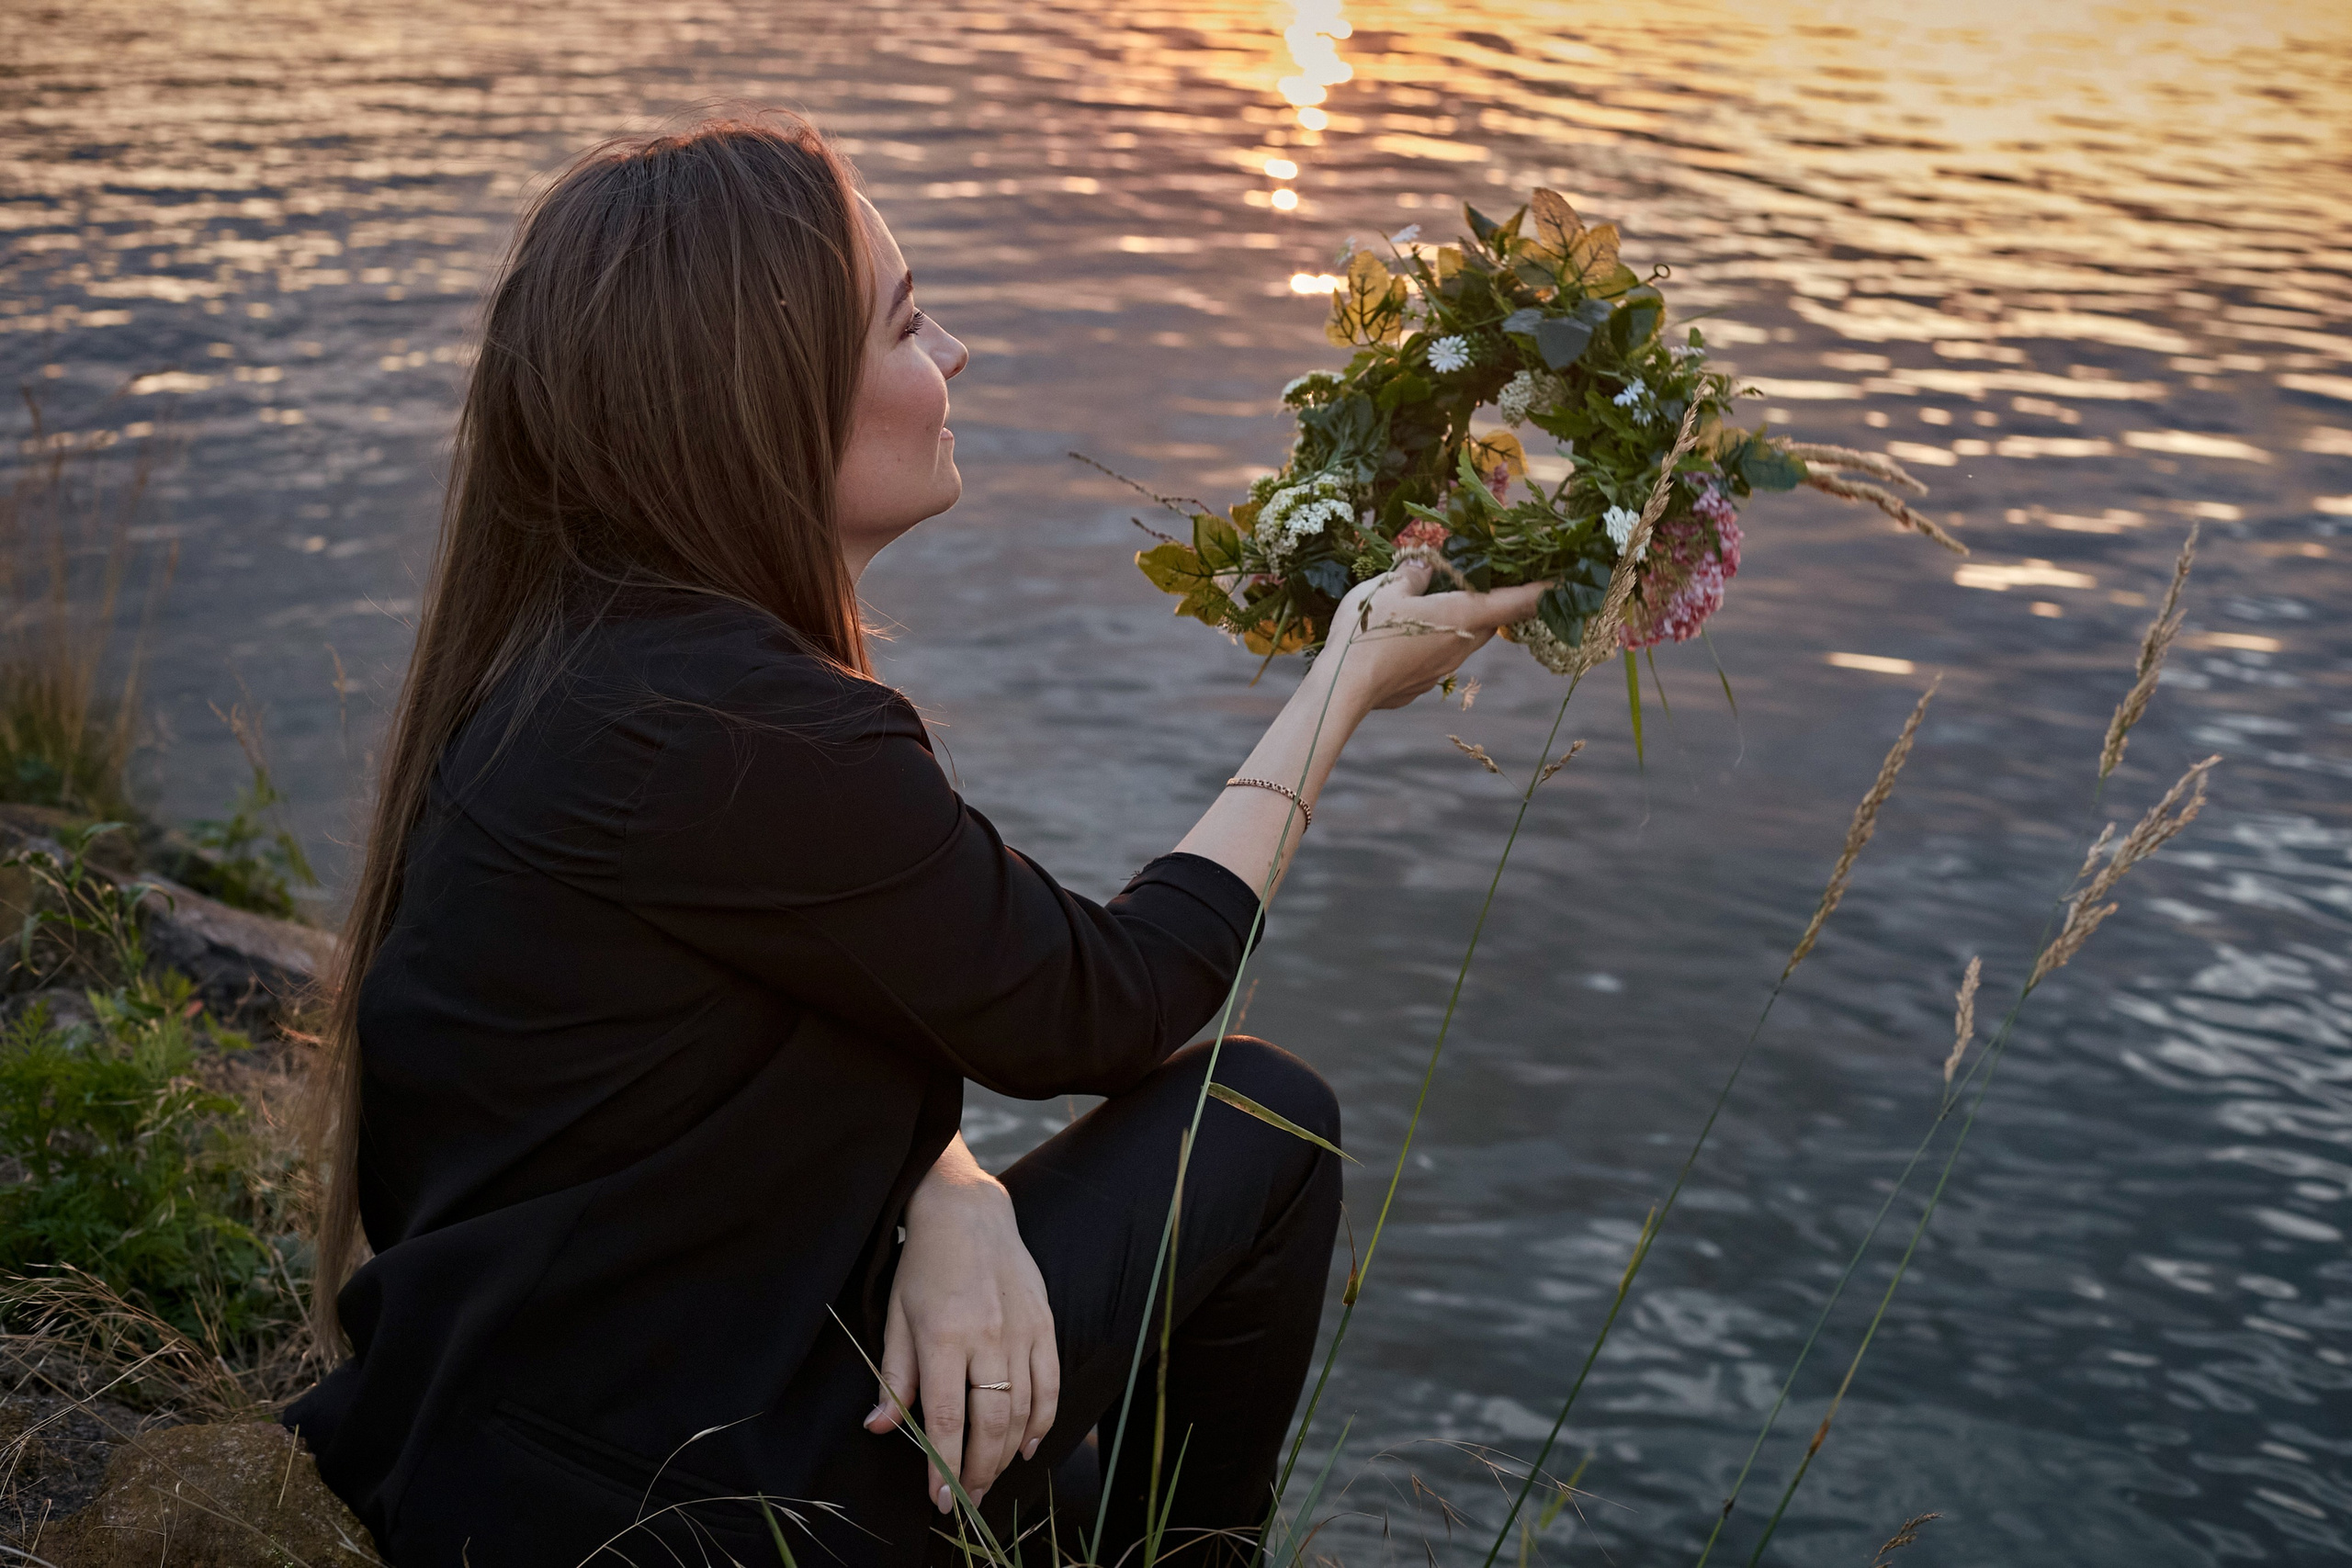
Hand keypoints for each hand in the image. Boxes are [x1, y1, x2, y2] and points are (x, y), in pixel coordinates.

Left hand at [863, 1135, 1057, 1513]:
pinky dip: (1042, 1421)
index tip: (939, 1499)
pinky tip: (1028, 1445)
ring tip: (989, 1478)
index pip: (948, 1419)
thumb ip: (894, 1378)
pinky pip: (1050, 1384)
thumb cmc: (924, 1265)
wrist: (969, 1213)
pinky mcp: (1044, 1324)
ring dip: (1008, 1454)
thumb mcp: (896, 1318)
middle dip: (978, 1472)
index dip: (944, 1466)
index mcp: (944, 1336)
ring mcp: (1022, 1331)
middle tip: (966, 1499)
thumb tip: (880, 1428)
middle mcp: (988, 1337)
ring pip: (1024, 1411)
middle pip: (992, 1423)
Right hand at [1319, 557, 1550, 711]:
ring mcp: (1443, 668)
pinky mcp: (1422, 684)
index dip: (1546, 590)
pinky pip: (1435, 656)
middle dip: (1488, 602)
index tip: (1568, 583)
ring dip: (1455, 622)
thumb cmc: (1369, 631)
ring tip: (1426, 606)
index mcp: (1462, 614)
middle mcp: (1462, 644)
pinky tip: (1399, 637)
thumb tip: (1426, 567)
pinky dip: (1428, 642)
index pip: (1518, 601)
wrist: (1343, 689)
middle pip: (1489, 620)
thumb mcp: (1387, 587)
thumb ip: (1413, 574)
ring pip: (1462, 638)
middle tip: (1472, 581)